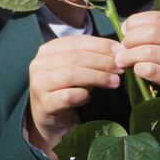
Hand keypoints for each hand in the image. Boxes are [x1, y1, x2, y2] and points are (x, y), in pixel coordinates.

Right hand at [27, 35, 122, 159]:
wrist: (49, 118)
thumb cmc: (66, 89)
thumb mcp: (78, 69)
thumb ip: (92, 57)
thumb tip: (118, 50)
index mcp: (48, 50)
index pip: (77, 41)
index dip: (100, 45)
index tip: (120, 51)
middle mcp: (39, 64)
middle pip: (75, 57)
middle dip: (102, 61)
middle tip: (120, 68)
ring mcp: (38, 83)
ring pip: (72, 75)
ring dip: (97, 77)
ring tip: (115, 82)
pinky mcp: (44, 103)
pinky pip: (68, 96)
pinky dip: (83, 95)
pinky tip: (89, 98)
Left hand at [117, 11, 159, 113]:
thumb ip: (156, 28)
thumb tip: (126, 27)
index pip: (157, 17)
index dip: (136, 21)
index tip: (125, 29)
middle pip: (153, 33)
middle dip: (131, 38)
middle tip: (122, 46)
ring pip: (151, 52)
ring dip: (131, 55)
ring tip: (123, 58)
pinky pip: (154, 71)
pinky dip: (139, 69)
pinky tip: (136, 69)